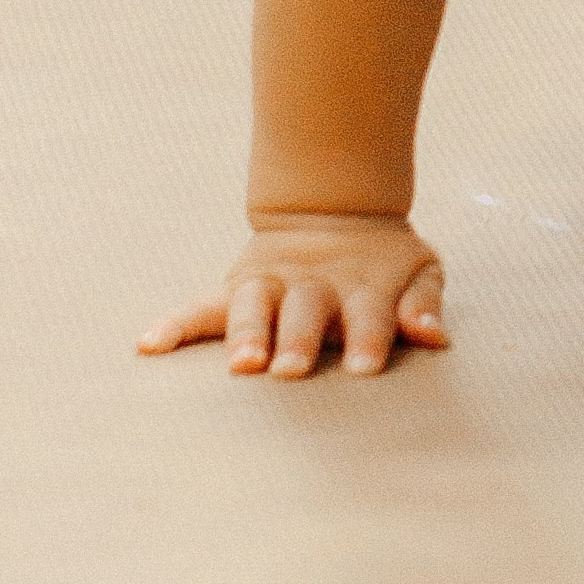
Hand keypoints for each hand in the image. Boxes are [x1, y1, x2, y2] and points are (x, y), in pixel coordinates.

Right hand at [139, 214, 447, 381]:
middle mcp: (313, 285)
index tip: (365, 368)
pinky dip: (175, 324)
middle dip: (297, 341)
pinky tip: (149, 344)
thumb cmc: (386, 263)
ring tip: (239, 362)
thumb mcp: (419, 271)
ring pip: (254, 306)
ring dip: (245, 333)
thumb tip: (434, 336)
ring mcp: (272, 283)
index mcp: (362, 285)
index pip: (368, 313)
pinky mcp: (239, 286)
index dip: (368, 337)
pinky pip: (201, 307)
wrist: (340, 213)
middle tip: (290, 370)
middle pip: (304, 312)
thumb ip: (425, 303)